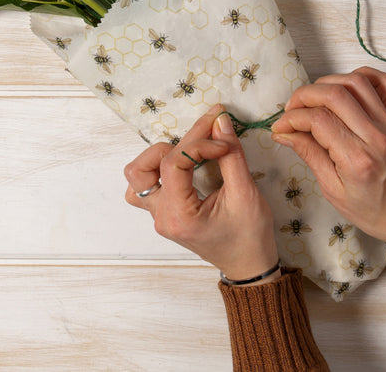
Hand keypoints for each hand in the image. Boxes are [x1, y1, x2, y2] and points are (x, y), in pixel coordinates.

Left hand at [124, 104, 279, 281]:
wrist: (248, 266)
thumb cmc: (249, 236)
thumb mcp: (246, 194)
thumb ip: (231, 154)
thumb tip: (219, 120)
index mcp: (179, 216)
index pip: (173, 163)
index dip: (197, 143)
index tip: (222, 140)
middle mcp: (161, 217)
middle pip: (145, 166)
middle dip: (178, 143)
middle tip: (208, 136)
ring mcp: (158, 216)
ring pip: (136, 176)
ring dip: (159, 156)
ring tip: (189, 151)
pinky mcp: (162, 212)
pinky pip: (143, 186)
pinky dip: (156, 170)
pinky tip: (179, 165)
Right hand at [271, 67, 385, 249]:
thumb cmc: (370, 208)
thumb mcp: (331, 189)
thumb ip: (308, 154)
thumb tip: (283, 132)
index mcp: (358, 159)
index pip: (318, 120)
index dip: (293, 118)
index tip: (281, 126)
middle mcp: (376, 136)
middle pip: (335, 94)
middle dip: (304, 95)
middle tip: (292, 109)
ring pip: (356, 81)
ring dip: (328, 82)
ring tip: (314, 98)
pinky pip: (383, 82)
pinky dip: (361, 76)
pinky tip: (344, 87)